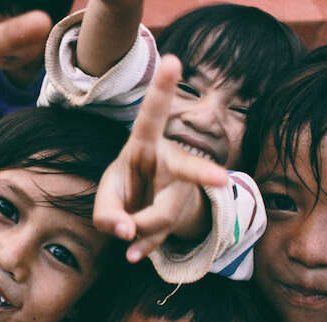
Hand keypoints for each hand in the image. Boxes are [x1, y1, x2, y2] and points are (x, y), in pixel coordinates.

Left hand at [93, 55, 228, 261]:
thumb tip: (127, 234)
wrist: (144, 210)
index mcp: (144, 144)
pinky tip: (134, 255)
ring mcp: (181, 190)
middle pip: (186, 169)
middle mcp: (170, 162)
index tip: (173, 61)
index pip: (152, 115)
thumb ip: (106, 214)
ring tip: (124, 235)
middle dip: (203, 173)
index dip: (162, 89)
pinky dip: (144, 246)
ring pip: (165, 214)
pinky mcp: (182, 215)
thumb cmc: (124, 190)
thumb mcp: (106, 197)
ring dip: (138, 230)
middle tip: (220, 180)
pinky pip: (164, 235)